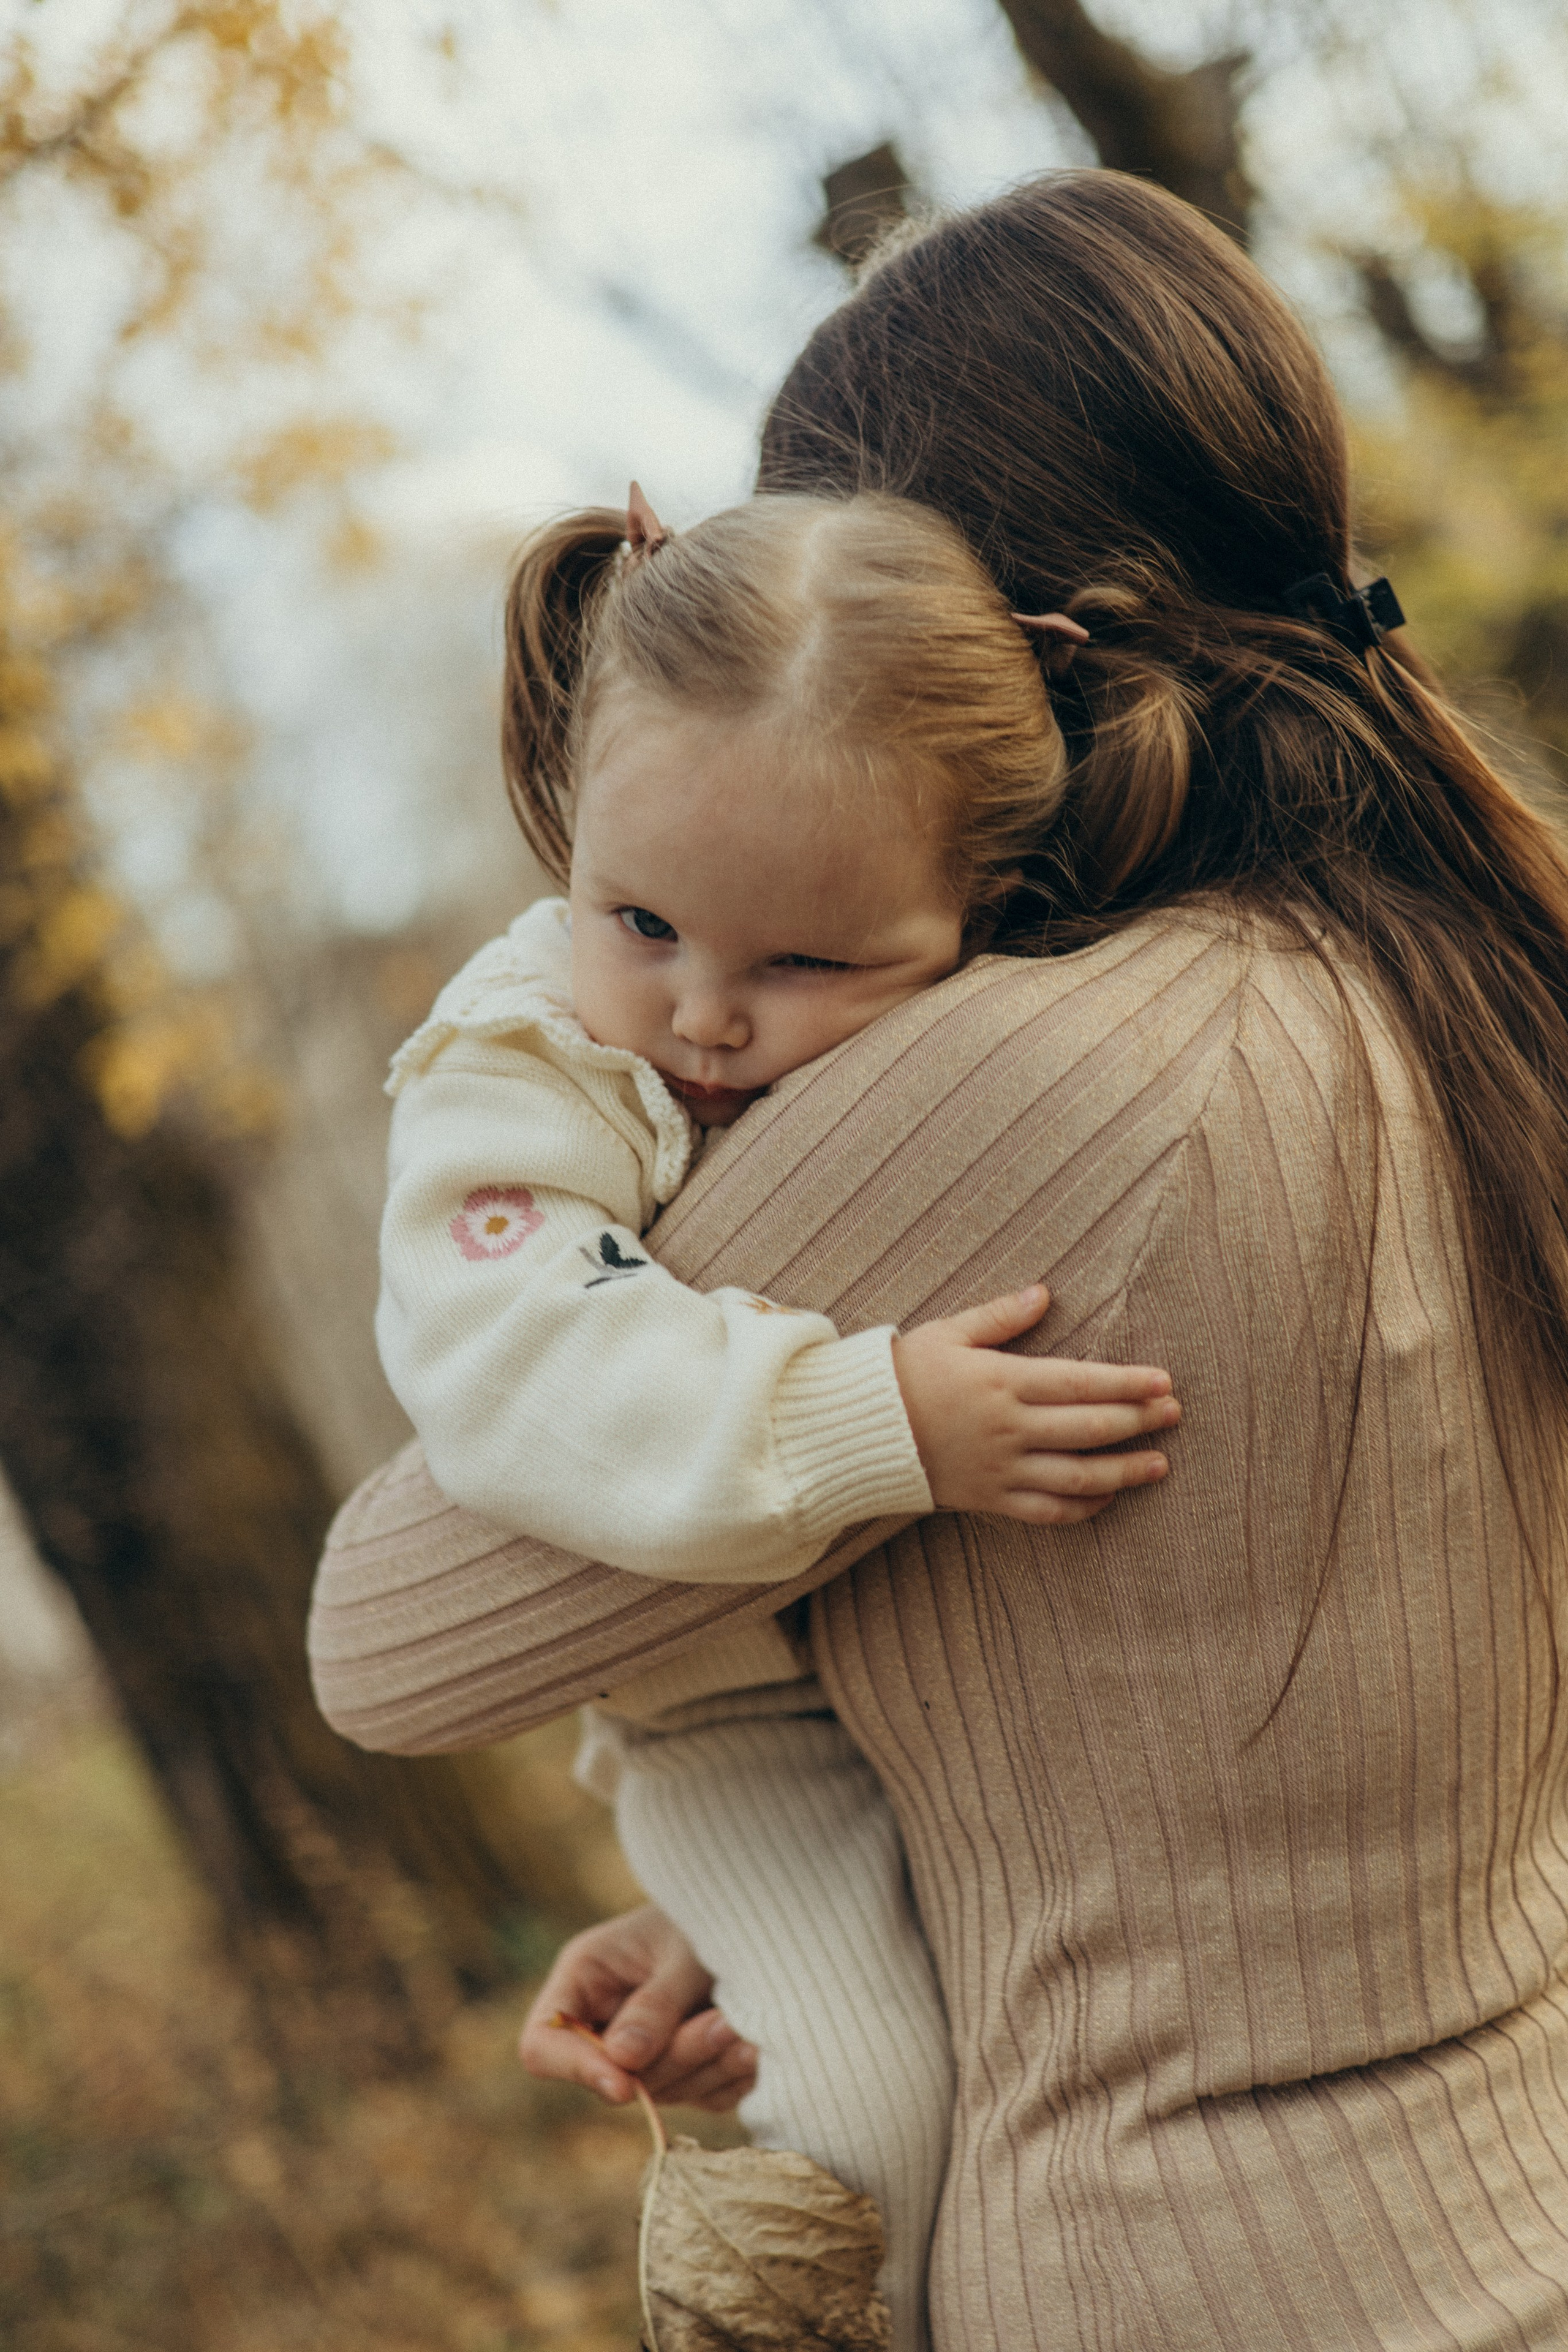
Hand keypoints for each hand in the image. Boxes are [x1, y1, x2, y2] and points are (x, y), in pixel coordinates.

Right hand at [518, 1904, 758, 2111]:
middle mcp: (605, 2022)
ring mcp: (645, 2054)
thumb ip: (656, 2003)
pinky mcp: (687, 2072)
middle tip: (726, 2025)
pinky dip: (731, 2075)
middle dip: (674, 2057)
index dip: (577, 2069)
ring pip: (665, 2092)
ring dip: (710, 2065)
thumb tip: (622, 2061)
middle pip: (615, 2077)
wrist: (752, 1917)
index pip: (543, 2043)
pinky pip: (703, 2098)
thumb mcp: (683, 1951)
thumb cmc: (708, 1917)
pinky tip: (754, 2044)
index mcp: (583, 1979)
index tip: (624, 2085)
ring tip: (748, 2029)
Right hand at [893, 1284, 1178, 1523]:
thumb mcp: (949, 1332)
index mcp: (1001, 1381)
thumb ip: (1000, 1317)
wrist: (859, 1432)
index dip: (1126, 1383)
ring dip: (1124, 1471)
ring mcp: (1000, 1468)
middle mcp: (1008, 1428)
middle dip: (1138, 1421)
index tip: (1164, 1381)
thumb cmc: (906, 1373)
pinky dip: (1081, 1508)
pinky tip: (1107, 1497)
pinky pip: (1045, 1511)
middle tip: (1175, 1414)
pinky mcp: (990, 1498)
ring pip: (1076, 1476)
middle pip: (1088, 1428)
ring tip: (1159, 1464)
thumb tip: (1044, 1293)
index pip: (1079, 1382)